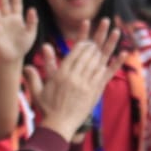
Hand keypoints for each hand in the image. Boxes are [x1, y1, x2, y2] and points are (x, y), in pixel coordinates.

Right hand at [25, 20, 121, 139]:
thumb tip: (27, 65)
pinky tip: (122, 54)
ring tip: (115, 32)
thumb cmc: (47, 108)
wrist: (59, 126)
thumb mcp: (38, 90)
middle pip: (88, 54)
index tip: (88, 29)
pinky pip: (107, 74)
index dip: (82, 39)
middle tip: (104, 25)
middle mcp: (75, 78)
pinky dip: (115, 64)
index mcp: (61, 75)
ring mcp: (86, 85)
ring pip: (98, 61)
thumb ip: (34, 76)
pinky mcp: (95, 92)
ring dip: (107, 45)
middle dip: (97, 37)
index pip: (74, 53)